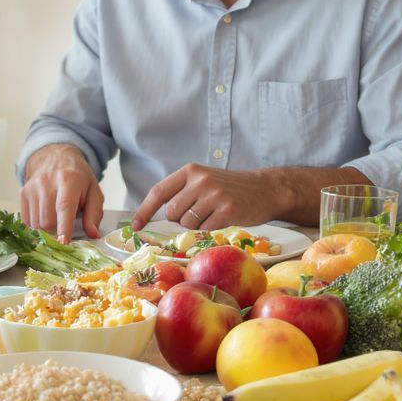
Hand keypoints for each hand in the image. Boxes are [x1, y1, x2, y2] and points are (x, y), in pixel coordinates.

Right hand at [20, 144, 103, 242]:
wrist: (55, 157)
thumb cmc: (77, 177)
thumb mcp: (93, 191)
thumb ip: (94, 213)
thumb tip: (93, 234)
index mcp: (68, 180)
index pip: (64, 207)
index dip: (64, 227)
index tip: (64, 243)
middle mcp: (46, 182)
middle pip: (47, 221)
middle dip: (57, 231)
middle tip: (66, 226)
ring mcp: (32, 188)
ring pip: (36, 224)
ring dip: (47, 229)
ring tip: (56, 216)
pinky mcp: (23, 193)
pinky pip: (27, 221)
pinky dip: (36, 225)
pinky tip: (45, 215)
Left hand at [132, 164, 287, 230]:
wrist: (265, 189)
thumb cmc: (229, 188)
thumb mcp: (203, 181)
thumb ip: (181, 193)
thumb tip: (154, 217)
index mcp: (190, 171)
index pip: (159, 192)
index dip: (144, 210)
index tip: (136, 226)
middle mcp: (200, 180)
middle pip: (172, 213)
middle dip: (180, 219)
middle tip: (199, 213)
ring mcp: (214, 195)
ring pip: (188, 223)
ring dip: (197, 225)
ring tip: (213, 214)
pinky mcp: (227, 210)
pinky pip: (206, 229)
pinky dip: (211, 228)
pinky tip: (223, 218)